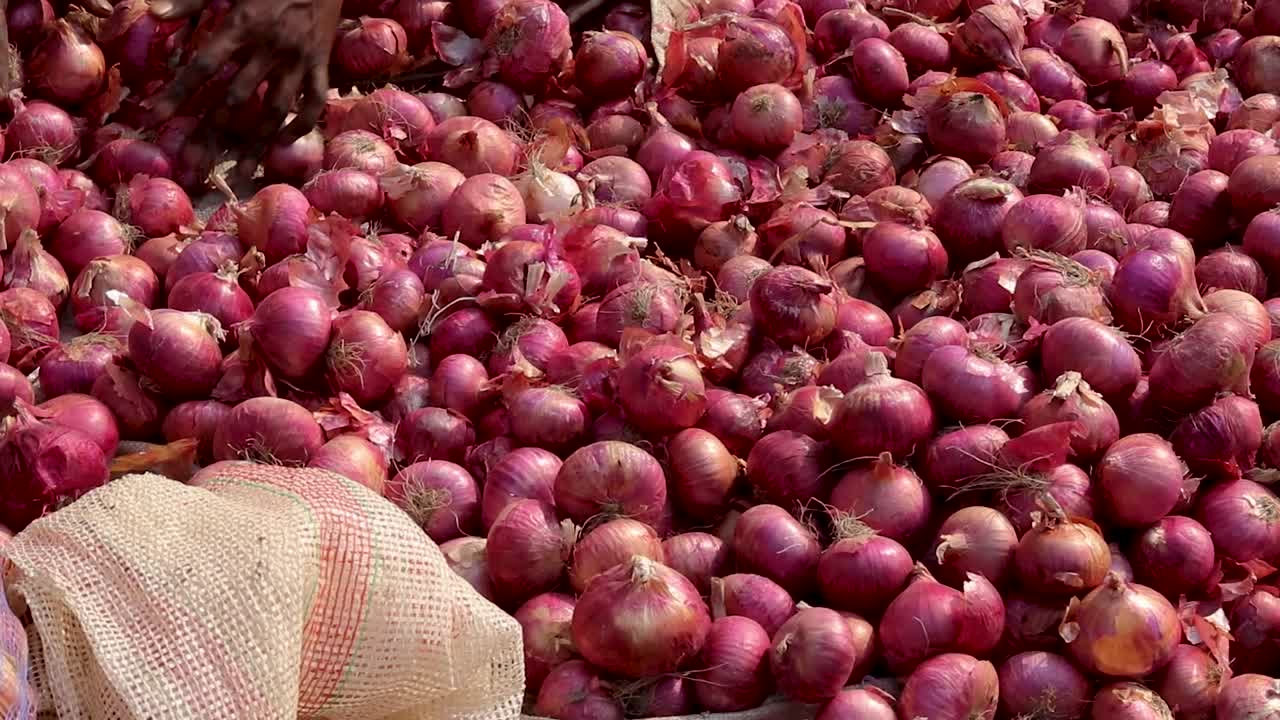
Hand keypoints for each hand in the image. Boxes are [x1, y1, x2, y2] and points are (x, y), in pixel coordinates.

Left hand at [147, 0, 341, 179]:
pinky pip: (313, 102)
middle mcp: (270, 48)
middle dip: (212, 133)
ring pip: (276, 109)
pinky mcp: (321, 63)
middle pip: (236, 99)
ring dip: (257, 143)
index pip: (203, 66)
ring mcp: (298, 59)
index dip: (178, 93)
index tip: (153, 117)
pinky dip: (301, 125)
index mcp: (242, 24)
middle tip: (193, 165)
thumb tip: (154, 13)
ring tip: (242, 173)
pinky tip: (284, 142)